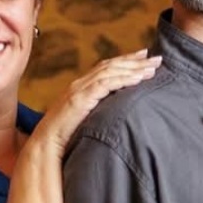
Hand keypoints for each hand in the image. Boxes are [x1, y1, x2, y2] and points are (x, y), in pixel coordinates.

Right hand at [31, 49, 162, 155]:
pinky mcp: (81, 98)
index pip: (106, 68)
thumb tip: (114, 115)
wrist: (45, 144)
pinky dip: (124, 79)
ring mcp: (80, 89)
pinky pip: (106, 84)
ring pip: (111, 72)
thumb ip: (97, 112)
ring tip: (152, 68)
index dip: (126, 61)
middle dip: (135, 61)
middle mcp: (80, 84)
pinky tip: (138, 79)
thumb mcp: (84, 120)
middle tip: (156, 57)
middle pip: (112, 65)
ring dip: (133, 69)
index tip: (144, 57)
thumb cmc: (64, 137)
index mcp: (81, 87)